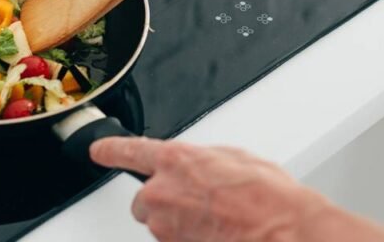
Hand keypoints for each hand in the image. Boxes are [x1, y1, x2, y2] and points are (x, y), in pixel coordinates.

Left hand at [90, 137, 329, 241]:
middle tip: (196, 202)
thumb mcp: (235, 158)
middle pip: (143, 198)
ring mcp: (166, 226)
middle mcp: (162, 192)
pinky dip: (189, 238)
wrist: (284, 232)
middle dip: (163, 200)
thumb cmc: (268, 197)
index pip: (128, 151)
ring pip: (159, 223)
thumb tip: (198, 166)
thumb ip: (202, 159)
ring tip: (215, 220)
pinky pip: (174, 241)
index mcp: (176, 160)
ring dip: (178, 222)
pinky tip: (215, 233)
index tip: (99, 150)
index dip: (110, 150)